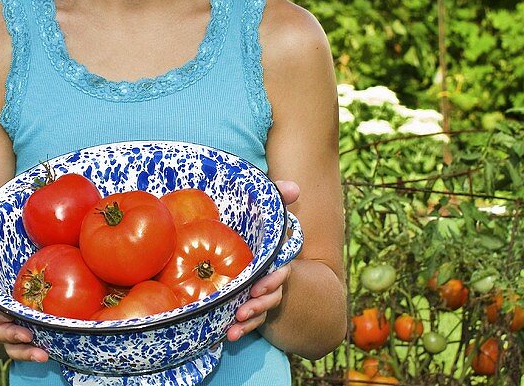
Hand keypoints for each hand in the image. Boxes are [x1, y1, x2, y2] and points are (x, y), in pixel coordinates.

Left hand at [225, 179, 299, 342]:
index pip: (280, 272)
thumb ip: (279, 200)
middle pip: (271, 295)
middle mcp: (270, 279)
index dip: (273, 281)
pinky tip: (227, 336)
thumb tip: (295, 188)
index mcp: (275, 260)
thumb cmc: (259, 230)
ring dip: (250, 319)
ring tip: (234, 326)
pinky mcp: (248, 305)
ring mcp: (260, 294)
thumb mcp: (268, 217)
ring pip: (260, 310)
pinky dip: (240, 329)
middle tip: (243, 309)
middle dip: (260, 304)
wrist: (246, 252)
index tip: (258, 287)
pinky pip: (248, 320)